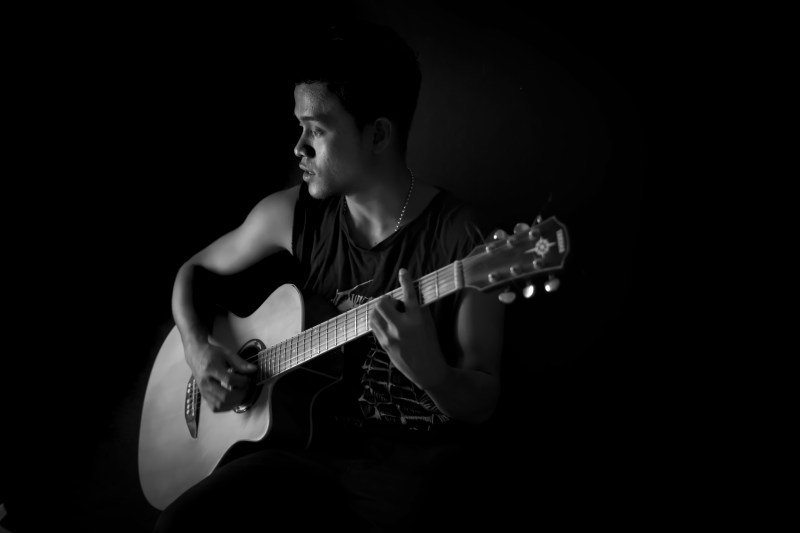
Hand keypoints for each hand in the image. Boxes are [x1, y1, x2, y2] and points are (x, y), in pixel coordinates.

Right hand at [184, 339, 256, 411]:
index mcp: (210, 368)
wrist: (196, 355)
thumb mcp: (227, 353)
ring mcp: (203, 391)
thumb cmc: (211, 354)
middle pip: (224, 396)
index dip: (242, 381)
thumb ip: (240, 363)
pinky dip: (227, 407)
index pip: (229, 380)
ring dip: (235, 402)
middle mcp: (205, 382)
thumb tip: (254, 370)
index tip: (248, 378)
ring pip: (220, 404)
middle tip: (246, 387)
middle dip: (240, 394)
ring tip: (241, 393)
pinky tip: (233, 399)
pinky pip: (215, 408)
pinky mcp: (204, 396)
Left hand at [370, 268, 447, 389]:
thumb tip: (411, 294)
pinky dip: (378, 320)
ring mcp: (390, 337)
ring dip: (380, 310)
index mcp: (417, 320)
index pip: (409, 295)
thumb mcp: (430, 324)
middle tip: (394, 302)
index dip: (406, 281)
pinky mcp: (384, 344)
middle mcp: (401, 327)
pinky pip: (374, 326)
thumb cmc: (431, 346)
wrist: (428, 370)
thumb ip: (420, 308)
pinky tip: (387, 323)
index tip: (403, 271)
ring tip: (389, 313)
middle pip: (383, 304)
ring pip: (374, 315)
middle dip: (386, 299)